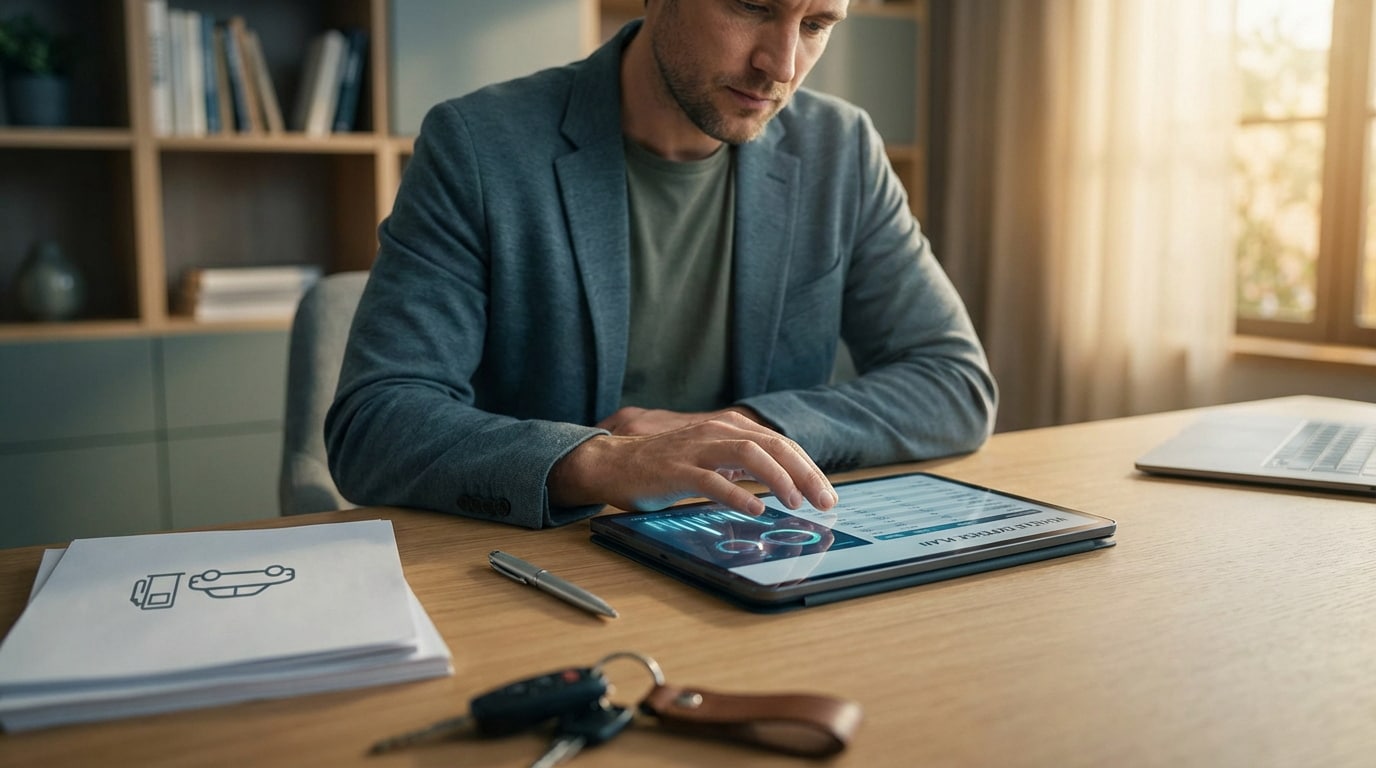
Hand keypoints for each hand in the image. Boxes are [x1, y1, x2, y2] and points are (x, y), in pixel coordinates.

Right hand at [549, 410, 837, 515]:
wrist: (613, 462)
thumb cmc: (664, 466)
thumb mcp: (711, 461)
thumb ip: (742, 466)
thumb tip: (781, 484)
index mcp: (728, 429)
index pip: (780, 443)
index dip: (808, 467)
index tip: (827, 494)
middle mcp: (716, 432)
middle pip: (772, 445)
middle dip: (804, 473)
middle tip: (824, 502)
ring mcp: (696, 449)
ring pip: (747, 454)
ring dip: (777, 478)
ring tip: (794, 502)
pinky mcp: (676, 469)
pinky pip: (711, 480)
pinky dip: (736, 494)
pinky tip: (755, 508)